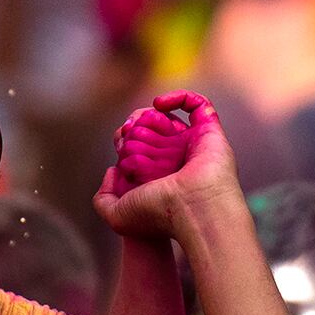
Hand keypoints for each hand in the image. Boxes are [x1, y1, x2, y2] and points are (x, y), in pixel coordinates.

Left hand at [93, 92, 238, 239]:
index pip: (139, 148)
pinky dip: (178, 97)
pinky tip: (159, 105)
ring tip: (140, 124)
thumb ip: (103, 199)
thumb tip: (112, 170)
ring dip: (150, 116)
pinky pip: (198, 104)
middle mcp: (178, 160)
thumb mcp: (117, 216)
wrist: (191, 211)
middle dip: (134, 129)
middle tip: (128, 134)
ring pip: (168, 118)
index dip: (125, 140)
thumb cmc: (158, 215)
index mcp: (160, 176)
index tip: (119, 143)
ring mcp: (195, 145)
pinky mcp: (210, 131)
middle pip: (151, 130)